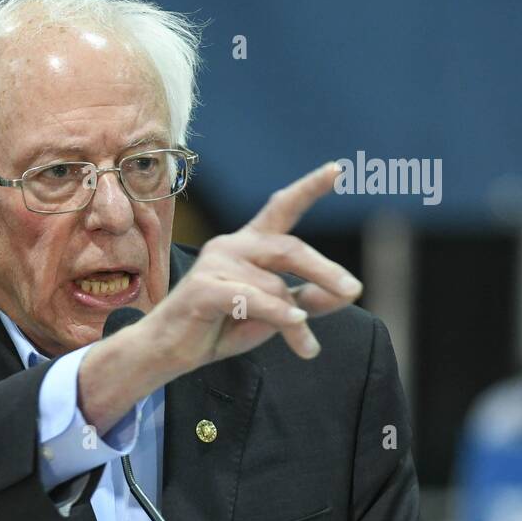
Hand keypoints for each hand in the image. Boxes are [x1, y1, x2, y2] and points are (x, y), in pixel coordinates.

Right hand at [148, 160, 360, 371]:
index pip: (281, 209)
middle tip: (353, 290)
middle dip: (325, 270)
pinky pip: (254, 299)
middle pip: (290, 249)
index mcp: (248, 245)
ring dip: (296, 320)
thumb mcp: (272, 313)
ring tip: (305, 346)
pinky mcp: (204, 288)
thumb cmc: (217, 327)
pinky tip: (298, 326)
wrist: (167, 351)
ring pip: (275, 285)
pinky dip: (280, 314)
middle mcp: (231, 246)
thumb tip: (349, 292)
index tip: (337, 169)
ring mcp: (215, 264)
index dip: (309, 188)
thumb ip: (307, 299)